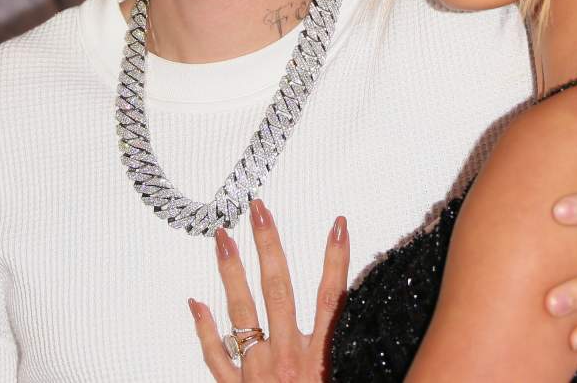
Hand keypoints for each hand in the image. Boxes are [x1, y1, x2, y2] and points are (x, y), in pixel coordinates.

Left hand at [190, 199, 348, 381]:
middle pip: (278, 292)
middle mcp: (286, 359)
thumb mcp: (349, 381)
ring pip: (242, 314)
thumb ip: (356, 357)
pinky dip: (205, 330)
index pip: (331, 299)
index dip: (336, 260)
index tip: (337, 226)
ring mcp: (257, 372)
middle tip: (259, 211)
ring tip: (223, 239)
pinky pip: (216, 355)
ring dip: (232, 272)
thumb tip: (380, 335)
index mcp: (319, 362)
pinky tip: (196, 304)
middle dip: (269, 246)